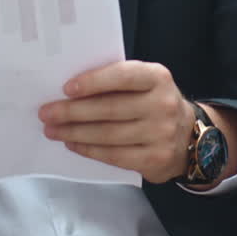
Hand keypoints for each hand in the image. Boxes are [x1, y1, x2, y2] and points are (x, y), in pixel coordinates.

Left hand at [38, 60, 192, 183]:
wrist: (190, 137)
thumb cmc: (152, 102)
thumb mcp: (144, 84)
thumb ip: (117, 82)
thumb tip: (70, 90)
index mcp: (158, 77)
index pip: (123, 76)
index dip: (94, 82)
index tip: (66, 88)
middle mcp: (162, 104)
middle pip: (110, 109)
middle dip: (72, 112)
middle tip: (46, 113)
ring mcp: (161, 134)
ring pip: (108, 134)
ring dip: (74, 133)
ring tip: (53, 130)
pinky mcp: (155, 158)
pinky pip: (114, 155)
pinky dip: (89, 150)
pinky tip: (73, 144)